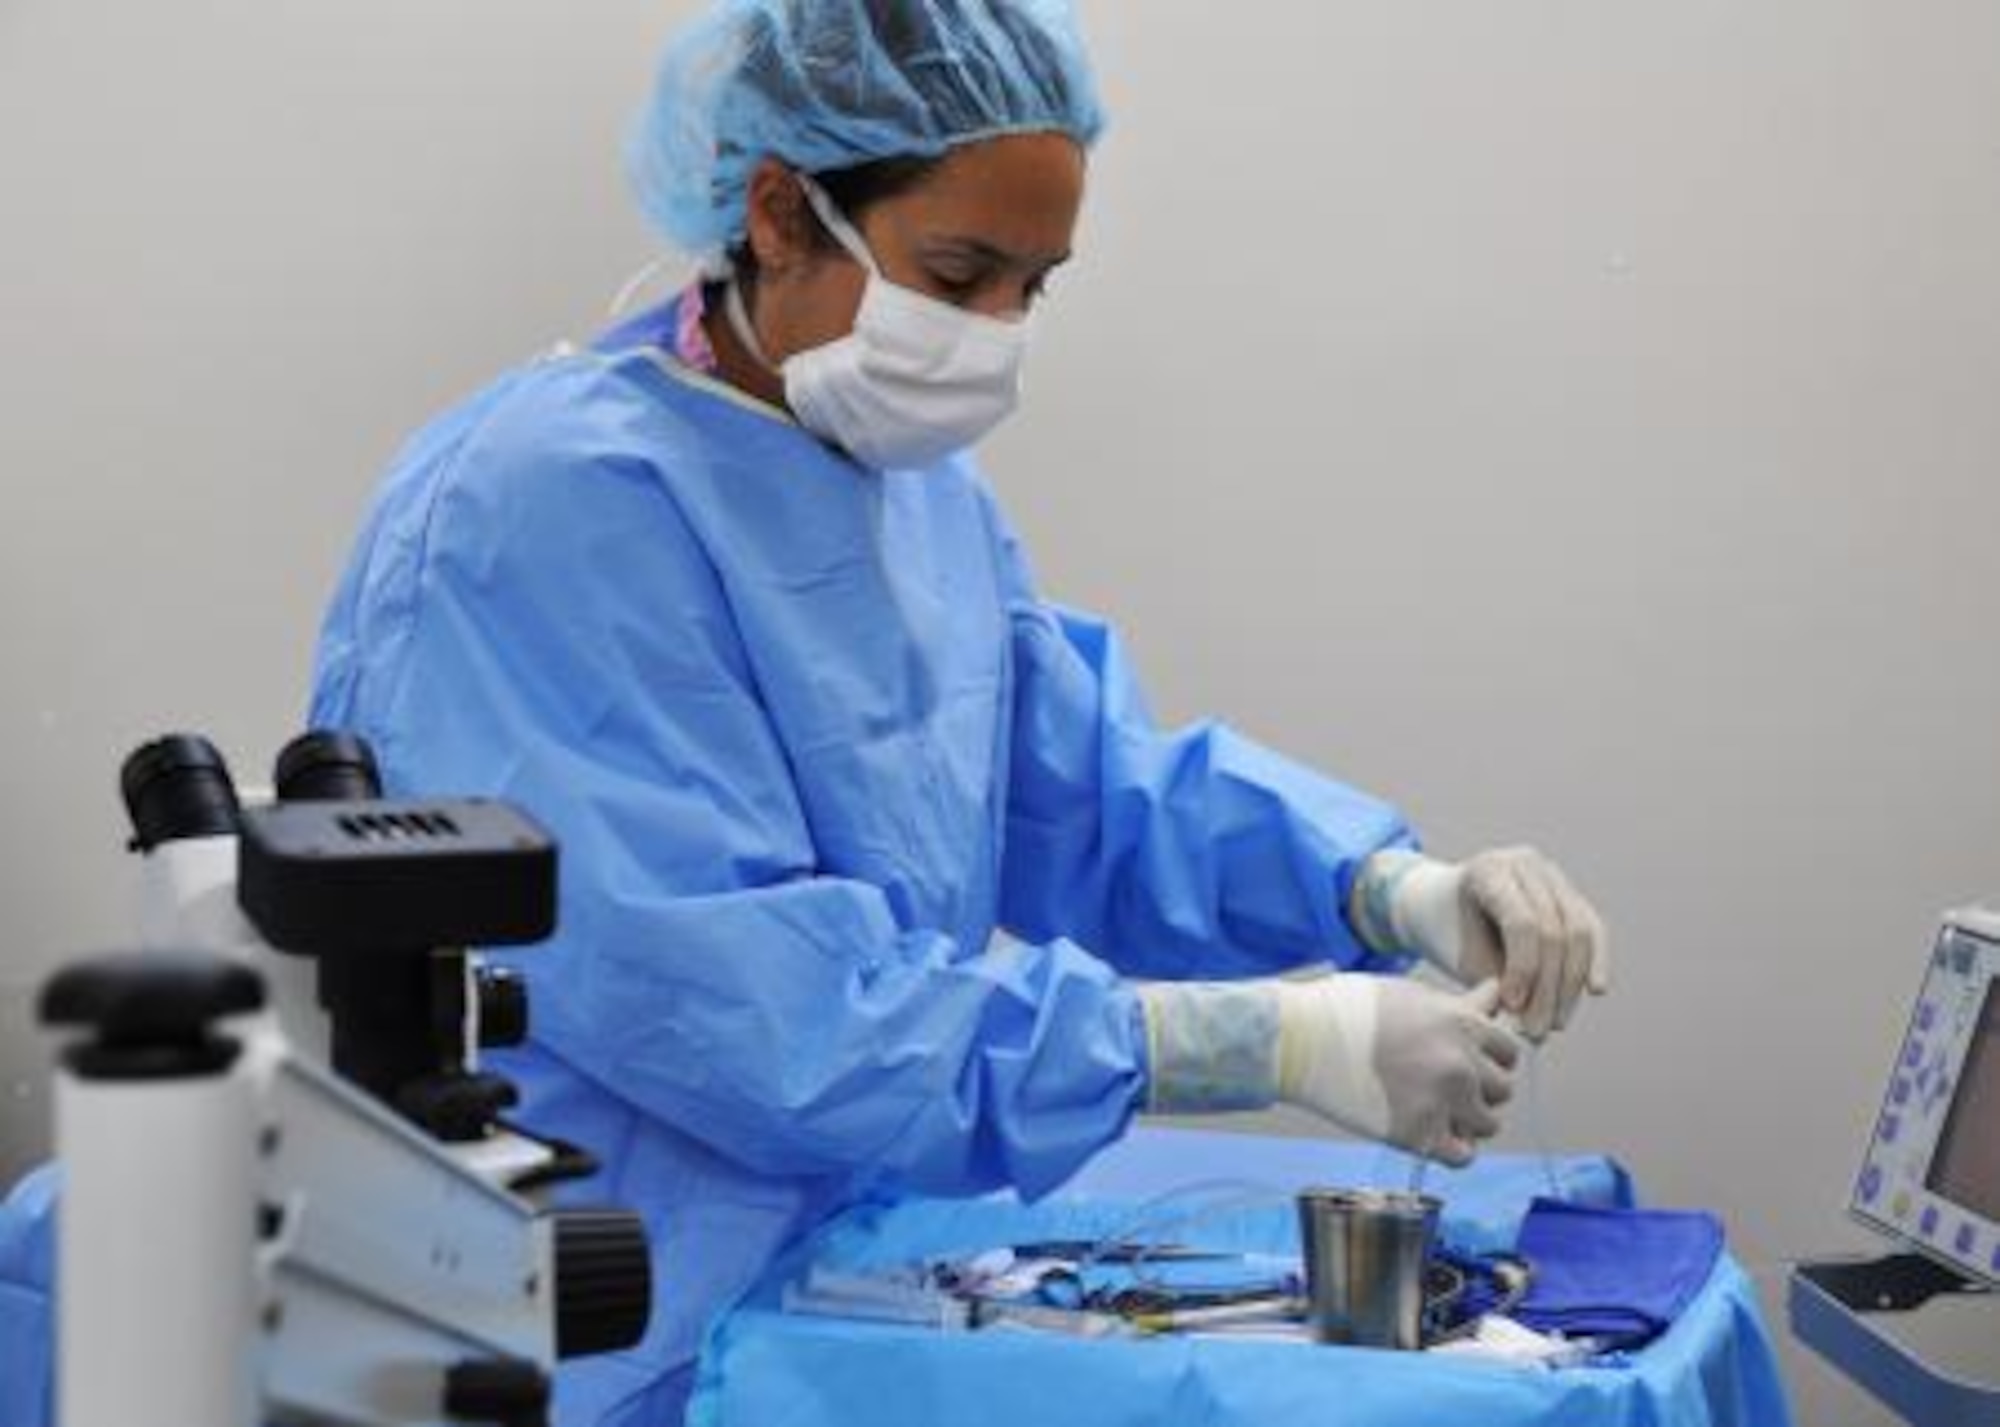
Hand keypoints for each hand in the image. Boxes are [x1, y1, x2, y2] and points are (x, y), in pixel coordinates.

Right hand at [1275, 976, 1519, 1166]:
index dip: (1487, 1057)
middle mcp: (1461, 1064)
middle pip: (1501, 1090)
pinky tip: (1429, 1134)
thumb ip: (1460, 1003)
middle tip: (1441, 1085)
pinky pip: (1463, 1156)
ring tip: (1433, 1109)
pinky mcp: (1417, 1136)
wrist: (1300, 1040)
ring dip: (1466, 1120)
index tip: (1463, 1060)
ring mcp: (1442, 1102)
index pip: (1509, 1052)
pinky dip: (1452, 1149)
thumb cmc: (1348, 1009)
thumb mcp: (1411, 994)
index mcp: (1462, 1024)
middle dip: (1477, 1088)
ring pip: (1488, 1124)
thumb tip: (1496, 991)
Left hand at [1352, 847, 1610, 1040]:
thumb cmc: (1451, 933)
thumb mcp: (1461, 953)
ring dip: (1570, 985)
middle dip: (1548, 987)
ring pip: (1578, 931)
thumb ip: (1495, 981)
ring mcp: (1551, 874)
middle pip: (1554, 929)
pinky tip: (1595, 990)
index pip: (1522, 923)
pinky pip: (1591, 927)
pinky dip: (1594, 960)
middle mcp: (1524, 864)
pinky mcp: (1569, 892)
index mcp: (1489, 870)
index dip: (1524, 970)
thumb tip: (1531, 1021)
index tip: (1513, 1008)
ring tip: (1555, 1023)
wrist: (1447, 903)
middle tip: (1537, 1029)